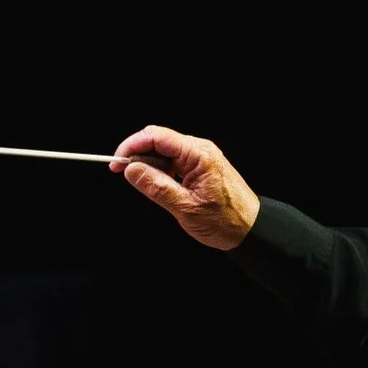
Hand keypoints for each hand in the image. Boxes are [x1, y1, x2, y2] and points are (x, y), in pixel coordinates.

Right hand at [110, 124, 261, 249]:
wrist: (251, 230)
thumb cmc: (226, 221)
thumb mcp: (185, 208)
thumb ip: (156, 186)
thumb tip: (131, 170)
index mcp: (199, 155)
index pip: (157, 137)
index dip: (132, 146)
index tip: (115, 162)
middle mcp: (200, 150)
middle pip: (158, 141)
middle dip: (138, 155)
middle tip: (123, 175)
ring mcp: (201, 158)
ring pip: (164, 153)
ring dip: (149, 166)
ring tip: (145, 187)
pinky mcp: (200, 168)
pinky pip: (174, 163)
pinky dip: (161, 172)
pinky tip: (158, 187)